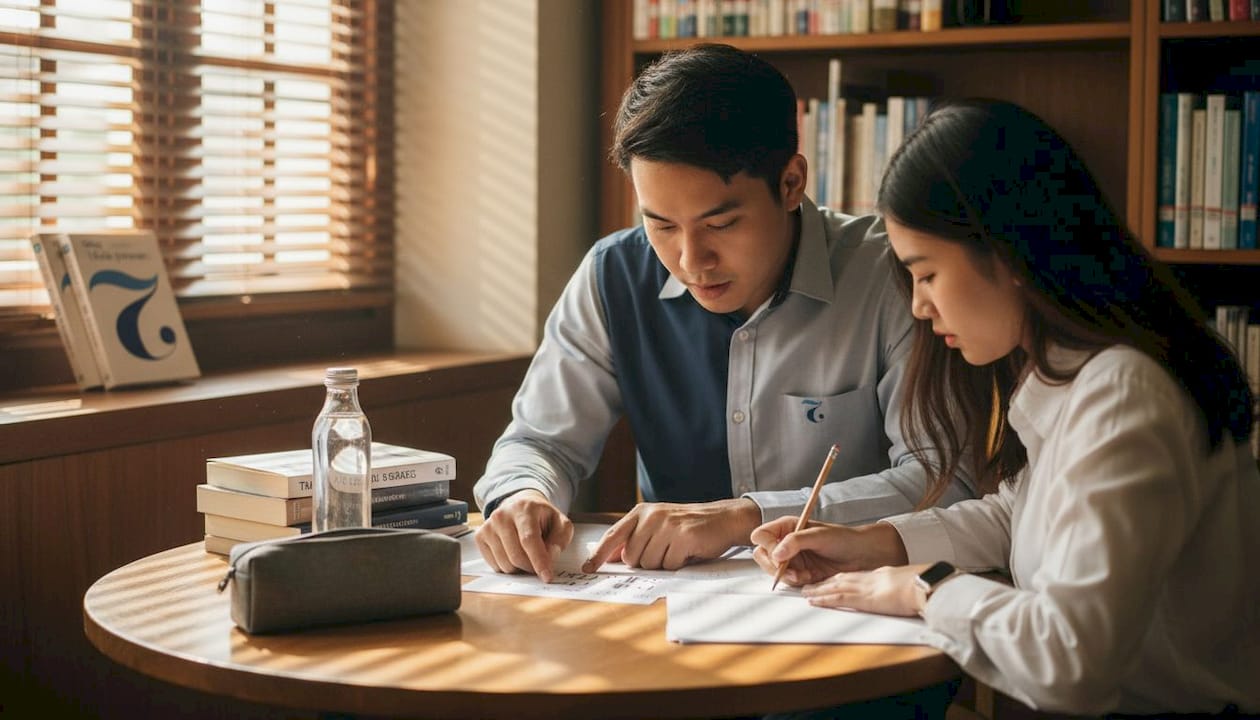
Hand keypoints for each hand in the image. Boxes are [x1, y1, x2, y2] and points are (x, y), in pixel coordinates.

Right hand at [474, 489, 573, 582]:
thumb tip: (550, 555)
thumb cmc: (541, 517)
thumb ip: (561, 539)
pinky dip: (507, 566)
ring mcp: (488, 526)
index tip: (547, 576)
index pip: (529, 539)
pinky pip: (495, 566)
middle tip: (540, 564)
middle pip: (516, 556)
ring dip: (519, 568)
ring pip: (505, 564)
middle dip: (531, 567)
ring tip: (526, 554)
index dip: (539, 561)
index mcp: (524, 508)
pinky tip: (513, 553)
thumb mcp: (560, 523)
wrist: (519, 505)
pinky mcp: (480, 537)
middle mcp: (502, 516)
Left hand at [581, 498, 761, 571]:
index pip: (613, 536)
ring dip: (663, 564)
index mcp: (641, 512)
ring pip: (650, 564)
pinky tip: (687, 552)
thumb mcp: (656, 526)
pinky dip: (678, 565)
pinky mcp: (683, 537)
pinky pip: (669, 565)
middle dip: (645, 563)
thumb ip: (633, 539)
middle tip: (663, 552)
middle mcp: (651, 516)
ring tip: (676, 550)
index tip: (587, 568)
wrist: (722, 518)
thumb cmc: (687, 526)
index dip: (598, 554)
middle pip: (631, 557)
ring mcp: (667, 525)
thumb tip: (609, 559)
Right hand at [750, 516, 908, 587]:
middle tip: (790, 570)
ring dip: (786, 575)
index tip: (780, 554)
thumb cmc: (844, 539)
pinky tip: (810, 577)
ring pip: (773, 570)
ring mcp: (792, 558)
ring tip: (804, 575)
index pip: (761, 536)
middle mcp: (786, 542)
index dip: (767, 546)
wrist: (862, 555)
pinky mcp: (800, 572)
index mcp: (787, 527)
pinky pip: (787, 580)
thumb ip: (795, 541)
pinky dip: (796, 581)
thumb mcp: (819, 536)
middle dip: (774, 566)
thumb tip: (776, 553)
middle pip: (762, 555)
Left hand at [801, 564, 931, 616]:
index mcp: (881, 576)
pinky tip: (813, 600)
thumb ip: (903, 589)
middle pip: (841, 579)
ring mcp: (865, 588)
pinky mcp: (863, 599)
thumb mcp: (912, 585)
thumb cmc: (925, 586)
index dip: (841, 579)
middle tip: (810, 586)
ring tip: (805, 593)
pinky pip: (838, 598)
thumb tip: (907, 594)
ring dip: (819, 590)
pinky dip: (823, 599)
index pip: (856, 576)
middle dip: (825, 583)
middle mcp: (869, 579)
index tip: (831, 581)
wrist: (926, 585)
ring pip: (835, 587)